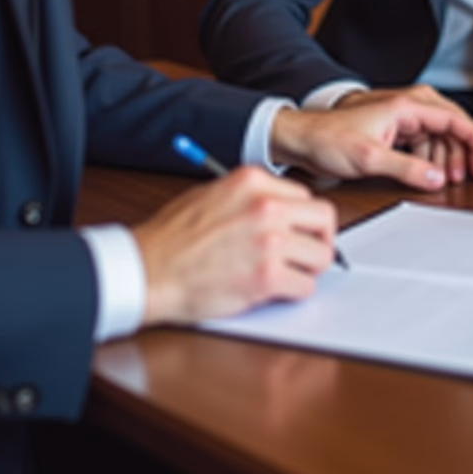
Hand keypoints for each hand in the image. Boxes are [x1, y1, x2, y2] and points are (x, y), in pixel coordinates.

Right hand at [134, 166, 335, 325]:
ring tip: (289, 273)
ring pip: (321, 256)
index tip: (300, 232)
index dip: (304, 219)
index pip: (306, 196)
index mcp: (253, 181)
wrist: (148, 270)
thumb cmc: (172, 237)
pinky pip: (305, 286)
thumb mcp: (212, 194)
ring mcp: (269, 241)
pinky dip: (295, 292)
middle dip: (318, 239)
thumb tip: (282, 207)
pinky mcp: (266, 277)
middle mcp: (267, 206)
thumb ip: (251, 196)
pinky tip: (276, 290)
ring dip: (308, 268)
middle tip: (307, 253)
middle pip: (324, 220)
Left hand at [336, 84, 472, 184]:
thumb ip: (406, 168)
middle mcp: (406, 108)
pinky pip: (425, 142)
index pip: (452, 118)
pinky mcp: (394, 131)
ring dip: (450, 156)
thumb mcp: (369, 158)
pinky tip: (435, 173)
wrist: (303, 139)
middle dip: (466, 149)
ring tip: (455, 178)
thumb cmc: (329, 139)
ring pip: (439, 135)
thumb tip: (436, 177)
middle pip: (450, 125)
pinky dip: (434, 157)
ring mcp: (400, 119)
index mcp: (404, 107)